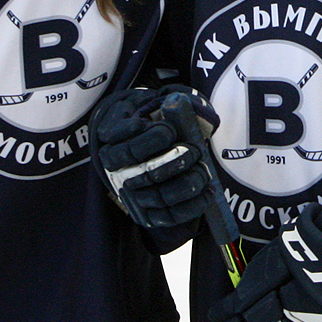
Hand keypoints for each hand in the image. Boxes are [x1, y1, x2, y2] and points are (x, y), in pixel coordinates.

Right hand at [92, 84, 220, 228]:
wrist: (143, 146)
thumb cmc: (151, 121)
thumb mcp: (151, 106)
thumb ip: (167, 105)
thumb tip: (182, 106)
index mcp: (113, 146)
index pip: (130, 148)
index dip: (151, 140)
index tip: (170, 130)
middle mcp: (119, 173)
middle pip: (146, 174)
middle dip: (175, 162)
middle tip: (194, 150)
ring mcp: (132, 196)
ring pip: (159, 197)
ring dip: (187, 184)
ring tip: (203, 170)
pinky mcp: (147, 213)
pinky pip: (169, 216)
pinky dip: (192, 206)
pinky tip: (207, 192)